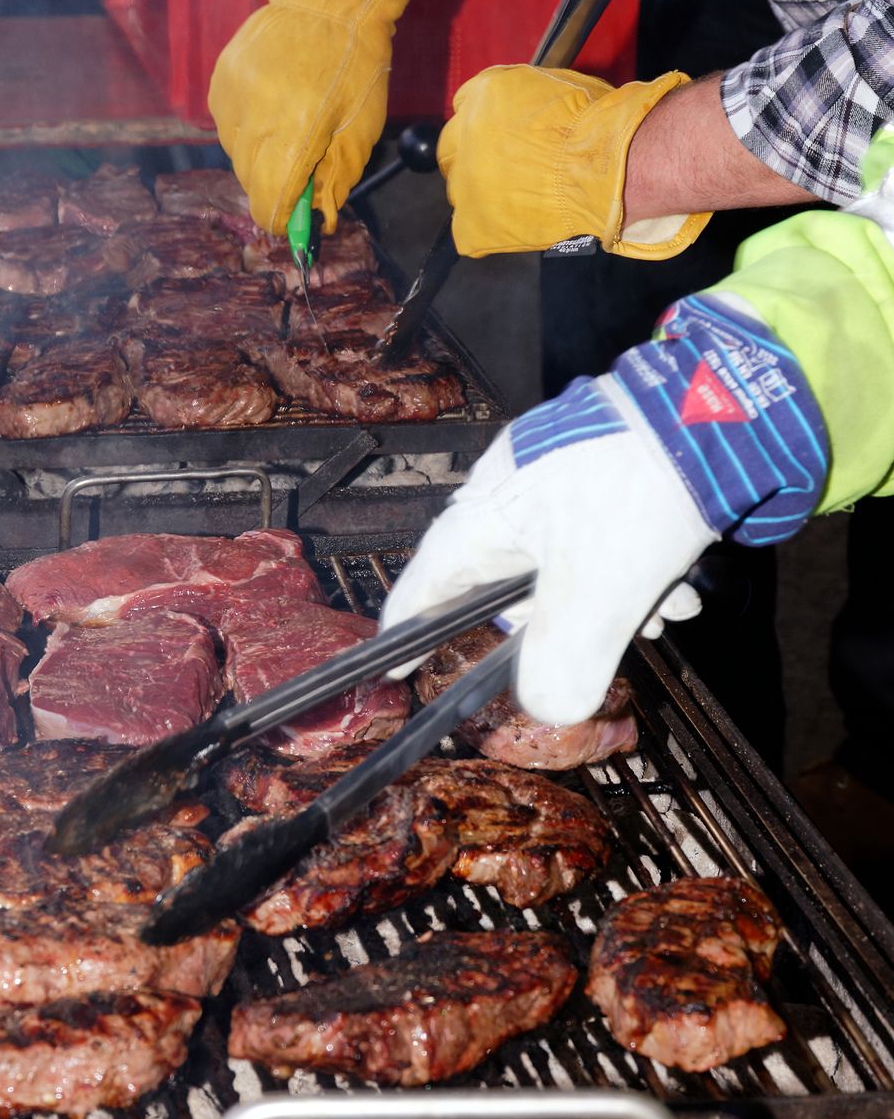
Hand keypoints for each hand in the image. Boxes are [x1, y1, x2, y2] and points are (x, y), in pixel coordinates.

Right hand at [208, 0, 410, 235]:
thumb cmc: (355, 67)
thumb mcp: (360, 131)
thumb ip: (334, 180)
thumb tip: (315, 218)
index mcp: (291, 137)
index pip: (268, 204)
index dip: (283, 217)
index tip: (296, 212)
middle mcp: (252, 122)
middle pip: (250, 182)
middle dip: (274, 182)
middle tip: (301, 159)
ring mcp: (231, 100)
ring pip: (237, 154)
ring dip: (259, 154)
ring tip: (287, 123)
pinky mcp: (220, 80)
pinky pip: (228, 124)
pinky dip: (247, 127)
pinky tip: (271, 105)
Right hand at [382, 404, 709, 724]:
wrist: (717, 411)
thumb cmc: (638, 487)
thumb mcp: (599, 591)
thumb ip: (564, 662)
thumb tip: (547, 706)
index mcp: (482, 521)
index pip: (422, 591)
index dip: (409, 638)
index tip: (400, 672)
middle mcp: (506, 500)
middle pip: (506, 594)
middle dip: (559, 631)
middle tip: (600, 647)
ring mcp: (554, 484)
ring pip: (563, 572)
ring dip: (609, 606)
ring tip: (658, 612)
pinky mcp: (601, 477)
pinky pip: (600, 544)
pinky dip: (632, 574)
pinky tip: (676, 586)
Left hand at [437, 64, 710, 260]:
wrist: (602, 167)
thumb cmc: (593, 124)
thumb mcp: (556, 86)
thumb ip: (525, 98)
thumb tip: (524, 111)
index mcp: (484, 93)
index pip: (466, 106)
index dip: (485, 125)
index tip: (502, 137)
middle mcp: (463, 133)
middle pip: (451, 150)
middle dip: (473, 159)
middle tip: (504, 172)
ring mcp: (463, 181)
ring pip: (460, 191)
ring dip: (481, 195)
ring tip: (518, 201)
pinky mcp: (470, 224)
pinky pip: (468, 232)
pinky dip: (487, 232)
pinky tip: (515, 226)